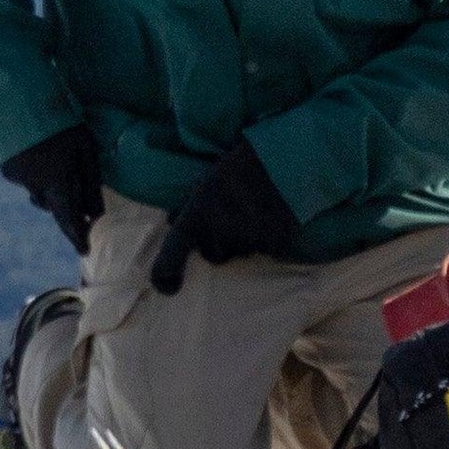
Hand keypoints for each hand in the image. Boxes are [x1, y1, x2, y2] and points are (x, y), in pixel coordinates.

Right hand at [2, 122, 107, 249]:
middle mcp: (35, 184)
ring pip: (38, 191)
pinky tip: (37, 147)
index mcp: (58, 180)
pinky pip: (25, 178)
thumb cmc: (60, 119)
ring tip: (53, 156)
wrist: (16, 95)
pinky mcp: (6, 167)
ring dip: (48, 185)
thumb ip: (91, 181)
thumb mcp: (84, 146)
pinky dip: (33, 170)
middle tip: (73, 185)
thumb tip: (95, 212)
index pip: (69, 218)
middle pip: (53, 205)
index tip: (85, 251)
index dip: (77, 236)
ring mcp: (17, 177)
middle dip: (64, 202)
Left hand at [143, 139, 305, 294]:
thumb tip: (171, 222)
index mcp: (196, 217)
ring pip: (240, 253)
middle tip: (231, 216)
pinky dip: (266, 239)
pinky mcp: (274, 246)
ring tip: (254, 211)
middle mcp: (219, 235)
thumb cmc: (238, 167)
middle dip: (219, 242)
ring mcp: (247, 243)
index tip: (168, 288)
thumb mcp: (206, 182)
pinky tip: (271, 216)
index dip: (164, 274)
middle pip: (214, 255)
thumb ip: (188, 205)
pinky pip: (265, 251)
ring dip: (243, 240)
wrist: (284, 160)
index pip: (172, 254)